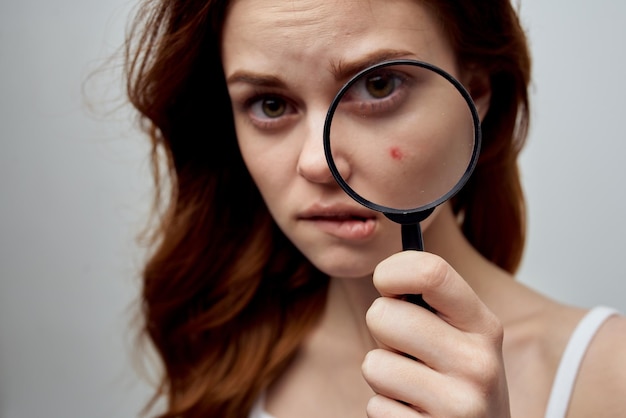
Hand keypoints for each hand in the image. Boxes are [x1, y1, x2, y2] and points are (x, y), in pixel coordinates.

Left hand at [362, 251, 509, 416]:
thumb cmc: (457, 380)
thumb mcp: (460, 336)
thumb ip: (430, 303)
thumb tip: (386, 271)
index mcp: (483, 326)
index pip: (430, 272)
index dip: (392, 271)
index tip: (385, 282)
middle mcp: (478, 363)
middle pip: (383, 315)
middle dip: (381, 331)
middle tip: (405, 349)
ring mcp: (459, 405)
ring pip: (373, 364)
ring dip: (382, 377)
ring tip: (412, 386)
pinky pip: (375, 406)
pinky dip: (386, 409)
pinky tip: (414, 412)